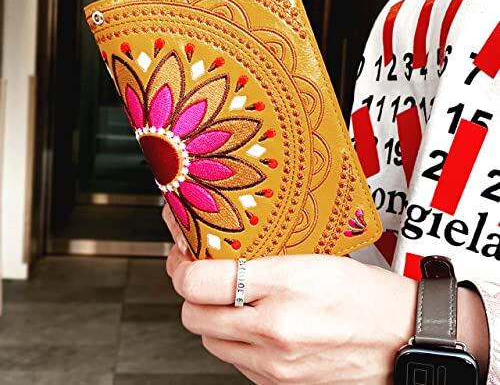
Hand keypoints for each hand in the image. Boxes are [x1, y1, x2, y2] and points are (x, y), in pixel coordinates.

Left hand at [163, 206, 416, 383]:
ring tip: (227, 299)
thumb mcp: (315, 256)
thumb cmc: (369, 295)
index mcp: (284, 286)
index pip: (199, 281)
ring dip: (210, 318)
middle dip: (191, 293)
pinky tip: (251, 323)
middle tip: (202, 274)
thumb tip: (223, 253)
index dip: (182, 266)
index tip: (185, 255)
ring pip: (209, 341)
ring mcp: (275, 364)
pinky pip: (234, 362)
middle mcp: (275, 330)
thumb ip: (262, 258)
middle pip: (193, 315)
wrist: (406, 339)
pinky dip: (233, 341)